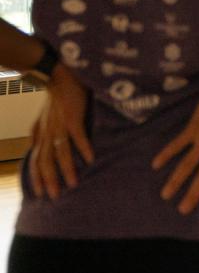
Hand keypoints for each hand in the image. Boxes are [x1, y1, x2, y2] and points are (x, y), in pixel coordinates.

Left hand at [28, 66, 93, 199]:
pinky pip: (77, 136)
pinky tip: (91, 159)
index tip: (40, 194)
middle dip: (49, 180)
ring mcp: (59, 126)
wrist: (60, 74)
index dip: (36, 177)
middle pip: (45, 161)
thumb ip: (39, 131)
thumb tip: (34, 145)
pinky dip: (83, 148)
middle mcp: (47, 133)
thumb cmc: (56, 96)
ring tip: (73, 183)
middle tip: (54, 197)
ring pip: (60, 153)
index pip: (35, 160)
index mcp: (40, 134)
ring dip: (66, 169)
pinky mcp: (72, 117)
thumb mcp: (43, 117)